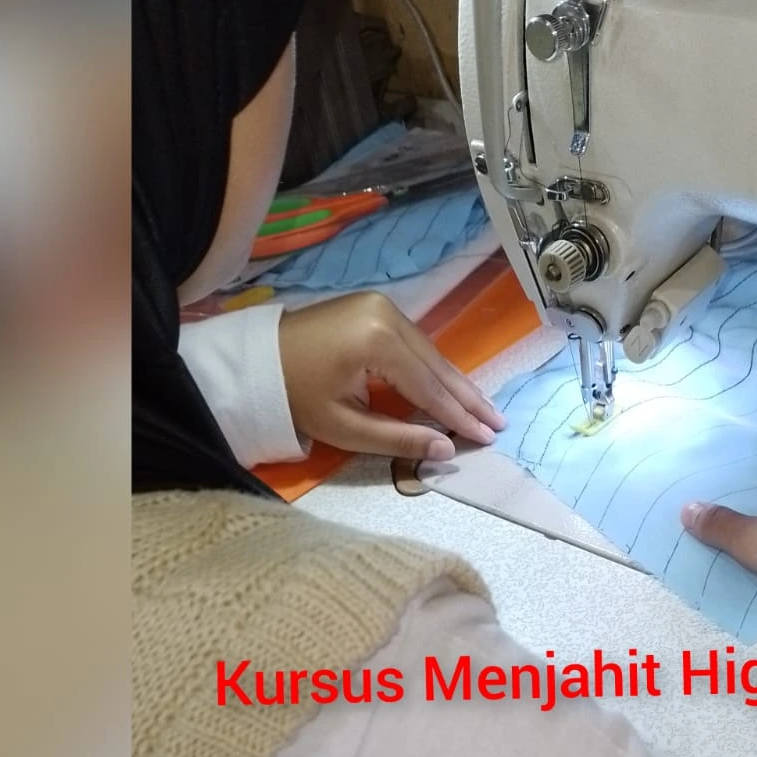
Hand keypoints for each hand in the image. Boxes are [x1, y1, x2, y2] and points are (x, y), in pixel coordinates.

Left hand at [277, 291, 504, 462]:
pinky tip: (451, 387)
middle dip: (467, 397)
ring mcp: (382, 306)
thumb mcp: (343, 427)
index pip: (428, 387)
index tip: (487, 437)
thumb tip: (445, 450)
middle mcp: (386, 315)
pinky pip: (415, 344)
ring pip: (430, 353)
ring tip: (482, 410)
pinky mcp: (376, 307)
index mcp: (377, 341)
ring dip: (454, 383)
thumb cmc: (294, 396)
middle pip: (436, 365)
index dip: (458, 416)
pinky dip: (433, 368)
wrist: (258, 358)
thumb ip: (397, 439)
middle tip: (498, 423)